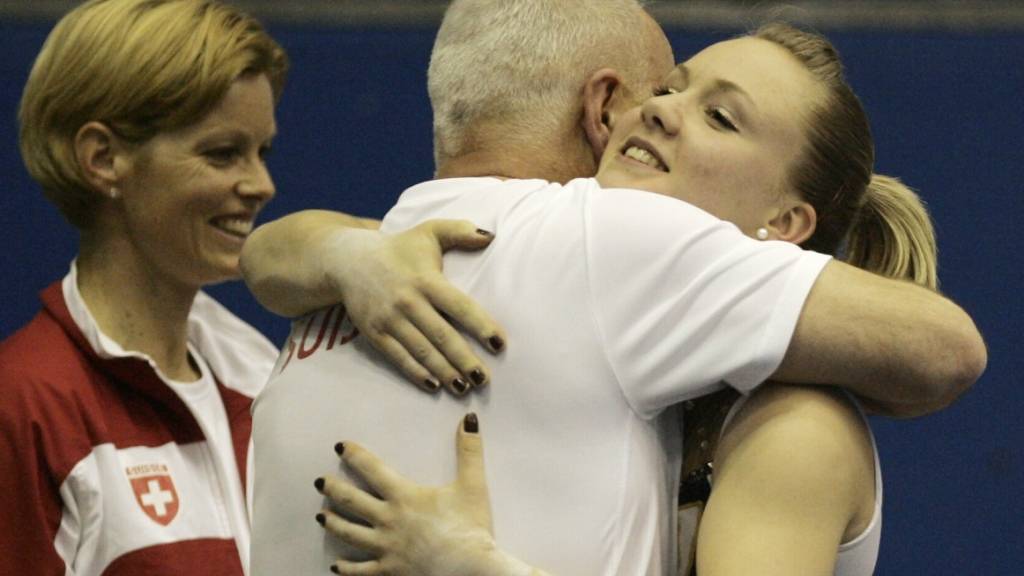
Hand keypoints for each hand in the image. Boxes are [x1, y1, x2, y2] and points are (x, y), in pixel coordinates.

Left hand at [318, 415, 499, 574]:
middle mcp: (388, 520)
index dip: (355, 456)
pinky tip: (336, 566)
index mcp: (404, 496)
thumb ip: (469, 450)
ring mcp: (386, 548)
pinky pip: (361, 571)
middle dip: (333, 489)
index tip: (340, 447)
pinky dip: (346, 568)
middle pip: (352, 501)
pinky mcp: (390, 571)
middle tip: (319, 482)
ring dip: (333, 523)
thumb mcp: (472, 484)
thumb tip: (469, 419)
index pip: (372, 470)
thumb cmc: (470, 527)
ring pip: (350, 534)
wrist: (470, 569)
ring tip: (321, 516)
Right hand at [326, 220, 507, 393]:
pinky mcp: (374, 333)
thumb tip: (492, 236)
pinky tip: (434, 386)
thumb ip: (460, 231)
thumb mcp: (429, 232)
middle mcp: (408, 301)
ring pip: (422, 351)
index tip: (499, 343)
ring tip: (465, 388)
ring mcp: (390, 319)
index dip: (480, 325)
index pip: (459, 306)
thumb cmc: (399, 248)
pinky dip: (416, 373)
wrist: (349, 260)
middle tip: (484, 378)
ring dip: (444, 371)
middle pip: (442, 335)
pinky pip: (398, 357)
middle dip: (464, 359)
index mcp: (426, 280)